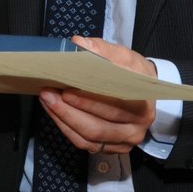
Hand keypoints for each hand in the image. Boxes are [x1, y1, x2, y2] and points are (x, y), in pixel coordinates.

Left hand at [38, 37, 156, 155]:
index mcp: (143, 106)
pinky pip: (85, 144)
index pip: (113, 107)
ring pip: (89, 138)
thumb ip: (103, 50)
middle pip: (98, 127)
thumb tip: (79, 43)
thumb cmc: (134, 74)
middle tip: (49, 94)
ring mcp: (124, 142)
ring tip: (48, 101)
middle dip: (69, 111)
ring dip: (64, 120)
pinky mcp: (111, 148)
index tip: (67, 89)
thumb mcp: (125, 56)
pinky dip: (67, 129)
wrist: (144, 92)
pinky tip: (55, 113)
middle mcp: (135, 129)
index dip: (88, 101)